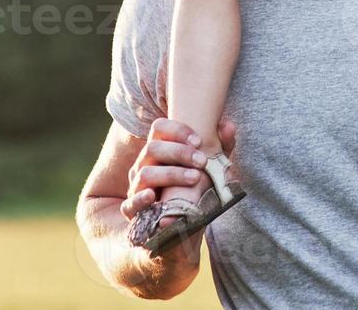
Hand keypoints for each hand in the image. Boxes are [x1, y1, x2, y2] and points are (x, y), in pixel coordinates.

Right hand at [121, 117, 238, 260]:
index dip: (177, 130)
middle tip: (202, 161)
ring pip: (144, 173)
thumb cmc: (196, 192)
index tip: (199, 140)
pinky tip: (153, 196)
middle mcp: (144, 166)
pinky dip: (139, 199)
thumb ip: (220, 147)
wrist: (184, 232)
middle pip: (152, 148)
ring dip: (171, 174)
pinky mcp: (133, 213)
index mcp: (160, 152)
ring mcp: (137, 188)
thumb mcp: (212, 169)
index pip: (159, 128)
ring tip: (194, 178)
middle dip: (179, 152)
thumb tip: (228, 126)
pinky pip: (129, 204)